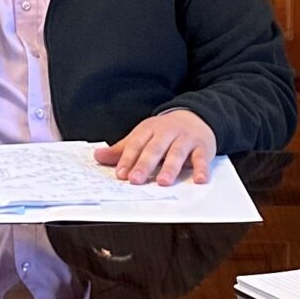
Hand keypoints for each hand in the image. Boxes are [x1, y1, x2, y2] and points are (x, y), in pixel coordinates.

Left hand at [96, 109, 215, 183]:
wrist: (196, 116)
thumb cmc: (165, 132)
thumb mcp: (142, 136)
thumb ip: (122, 149)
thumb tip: (97, 156)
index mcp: (148, 130)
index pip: (136, 144)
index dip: (127, 159)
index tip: (120, 174)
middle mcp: (167, 133)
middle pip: (154, 149)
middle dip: (144, 165)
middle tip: (136, 179)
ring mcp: (185, 139)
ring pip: (177, 154)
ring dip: (170, 168)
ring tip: (163, 182)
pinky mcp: (202, 147)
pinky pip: (202, 158)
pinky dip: (201, 169)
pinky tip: (199, 180)